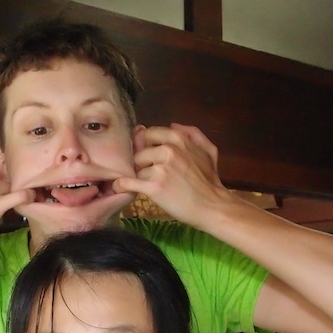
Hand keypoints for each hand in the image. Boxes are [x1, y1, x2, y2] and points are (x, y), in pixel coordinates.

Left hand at [112, 123, 229, 227]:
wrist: (213, 207)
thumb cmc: (211, 181)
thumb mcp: (208, 150)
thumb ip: (192, 133)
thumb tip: (172, 125)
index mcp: (178, 139)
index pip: (148, 134)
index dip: (147, 146)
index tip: (151, 158)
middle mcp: (168, 150)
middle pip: (139, 153)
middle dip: (143, 164)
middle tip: (153, 176)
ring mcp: (160, 169)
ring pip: (136, 170)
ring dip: (139, 178)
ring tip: (150, 187)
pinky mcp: (153, 187)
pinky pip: (127, 182)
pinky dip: (121, 185)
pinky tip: (119, 188)